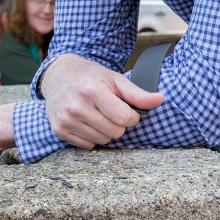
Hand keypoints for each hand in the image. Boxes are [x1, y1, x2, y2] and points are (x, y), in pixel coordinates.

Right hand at [40, 54, 165, 148]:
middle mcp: (77, 107)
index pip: (124, 118)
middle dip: (118, 124)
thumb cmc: (90, 76)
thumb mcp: (114, 79)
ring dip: (105, 131)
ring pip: (102, 141)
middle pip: (115, 132)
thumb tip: (161, 100)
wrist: (58, 75)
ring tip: (98, 114)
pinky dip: (92, 136)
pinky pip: (88, 145)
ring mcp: (66, 120)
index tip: (127, 109)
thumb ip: (137, 93)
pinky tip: (87, 121)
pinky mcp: (59, 130)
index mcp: (93, 91)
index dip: (132, 117)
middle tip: (110, 110)